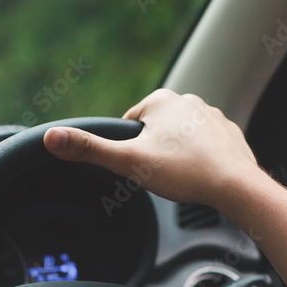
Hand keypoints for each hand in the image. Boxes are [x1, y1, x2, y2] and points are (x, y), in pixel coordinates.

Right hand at [43, 89, 263, 206]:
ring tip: (182, 177)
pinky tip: (200, 177)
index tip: (138, 166)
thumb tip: (52, 138)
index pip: (130, 124)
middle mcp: (187, 101)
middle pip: (156, 132)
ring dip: (177, 157)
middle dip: (154, 154)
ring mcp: (211, 116)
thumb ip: (90, 150)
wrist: (234, 185)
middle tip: (161, 176)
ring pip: (181, 139)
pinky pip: (206, 147)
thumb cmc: (184, 172)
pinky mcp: (229, 133)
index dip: (129, 149)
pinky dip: (200, 161)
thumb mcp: (128, 162)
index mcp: (160, 101)